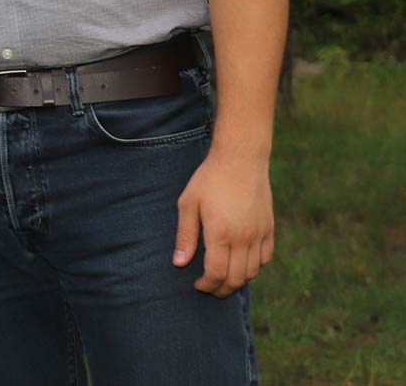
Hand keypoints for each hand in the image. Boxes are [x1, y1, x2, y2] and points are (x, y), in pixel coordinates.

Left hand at [173, 150, 274, 296]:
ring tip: (223, 278)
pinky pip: (265, 258)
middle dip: (221, 289)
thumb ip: (185, 236)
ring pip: (253, 271)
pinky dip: (255, 267)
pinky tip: (242, 263)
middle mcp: (243, 238)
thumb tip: (179, 263)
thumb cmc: (209, 180)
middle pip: (236, 278)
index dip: (207, 285)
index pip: (217, 273)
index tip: (198, 285)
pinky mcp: (269, 228)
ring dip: (238, 280)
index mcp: (221, 233)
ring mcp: (259, 234)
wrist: (241, 160)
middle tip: (209, 287)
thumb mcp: (188, 204)